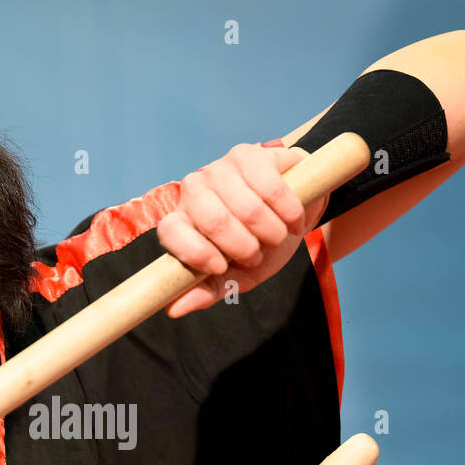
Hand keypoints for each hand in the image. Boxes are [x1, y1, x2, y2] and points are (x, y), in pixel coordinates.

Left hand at [157, 140, 328, 318]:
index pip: (171, 232)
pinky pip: (271, 189)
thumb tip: (173, 309)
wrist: (294, 215)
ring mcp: (220, 169)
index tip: (222, 266)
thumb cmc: (259, 247)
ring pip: (247, 207)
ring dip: (272, 232)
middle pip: (213, 220)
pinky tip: (294, 219)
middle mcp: (194, 191)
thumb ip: (207, 291)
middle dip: (245, 247)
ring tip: (277, 236)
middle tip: (257, 253)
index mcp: (182, 222)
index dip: (196, 252)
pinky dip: (289, 213)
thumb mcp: (236, 276)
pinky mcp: (249, 154)